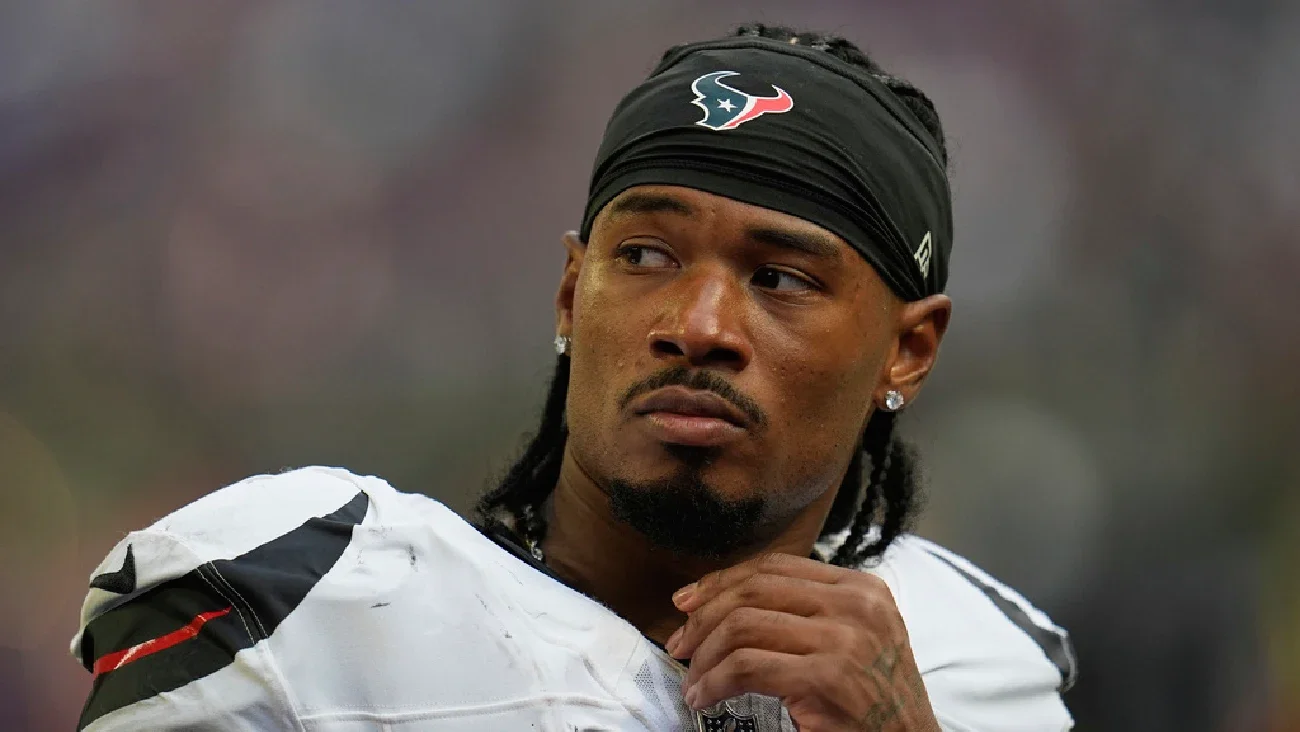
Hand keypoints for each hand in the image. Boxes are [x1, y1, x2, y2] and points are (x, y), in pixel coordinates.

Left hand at [664, 553, 939, 731]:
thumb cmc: (874, 698)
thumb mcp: (854, 637)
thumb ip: (808, 612)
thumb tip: (728, 601)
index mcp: (860, 588)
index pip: (774, 567)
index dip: (722, 580)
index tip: (688, 601)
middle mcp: (855, 605)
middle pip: (754, 590)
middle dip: (704, 615)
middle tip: (679, 643)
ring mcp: (843, 639)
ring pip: (743, 626)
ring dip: (705, 655)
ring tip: (692, 678)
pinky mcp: (827, 677)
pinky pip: (746, 668)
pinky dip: (714, 682)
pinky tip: (704, 696)